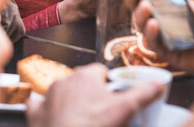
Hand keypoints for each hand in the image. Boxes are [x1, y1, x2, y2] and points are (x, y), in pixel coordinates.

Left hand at [27, 63, 162, 126]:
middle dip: (92, 94)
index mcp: (86, 76)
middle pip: (83, 83)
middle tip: (103, 112)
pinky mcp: (36, 114)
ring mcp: (48, 97)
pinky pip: (39, 106)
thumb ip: (143, 94)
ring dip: (70, 102)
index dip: (110, 85)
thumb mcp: (126, 110)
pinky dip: (45, 111)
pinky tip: (54, 119)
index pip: (101, 72)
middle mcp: (65, 81)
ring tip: (83, 120)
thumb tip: (158, 85)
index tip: (116, 96)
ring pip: (62, 93)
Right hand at [121, 0, 193, 74]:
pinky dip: (152, 35)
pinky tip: (154, 24)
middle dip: (132, 0)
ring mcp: (168, 39)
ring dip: (141, 16)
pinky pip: (156, 45)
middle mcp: (168, 22)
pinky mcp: (170, 54)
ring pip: (145, 28)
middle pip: (143, 11)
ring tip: (144, 6)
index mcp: (175, 7)